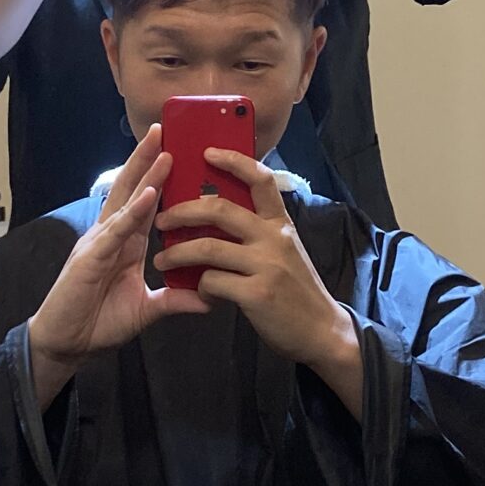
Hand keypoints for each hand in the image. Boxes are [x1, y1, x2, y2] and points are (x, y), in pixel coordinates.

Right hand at [26, 127, 204, 400]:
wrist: (65, 344)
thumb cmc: (98, 322)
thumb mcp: (146, 310)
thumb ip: (174, 300)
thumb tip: (209, 299)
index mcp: (125, 243)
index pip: (145, 202)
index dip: (160, 177)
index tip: (180, 152)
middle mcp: (111, 236)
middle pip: (131, 189)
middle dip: (148, 159)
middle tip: (167, 128)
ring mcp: (99, 243)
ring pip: (123, 201)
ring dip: (144, 173)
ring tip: (163, 147)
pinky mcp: (90, 259)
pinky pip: (115, 231)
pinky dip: (132, 212)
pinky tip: (147, 194)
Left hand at [154, 150, 355, 378]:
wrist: (323, 332)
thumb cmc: (297, 291)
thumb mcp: (286, 251)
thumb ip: (260, 233)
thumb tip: (218, 216)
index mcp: (281, 224)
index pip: (259, 179)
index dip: (233, 160)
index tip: (207, 152)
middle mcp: (275, 239)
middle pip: (219, 209)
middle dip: (182, 211)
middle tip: (162, 220)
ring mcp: (266, 266)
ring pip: (207, 247)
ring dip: (177, 253)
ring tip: (161, 260)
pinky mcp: (256, 294)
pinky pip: (212, 282)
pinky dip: (200, 288)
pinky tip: (200, 294)